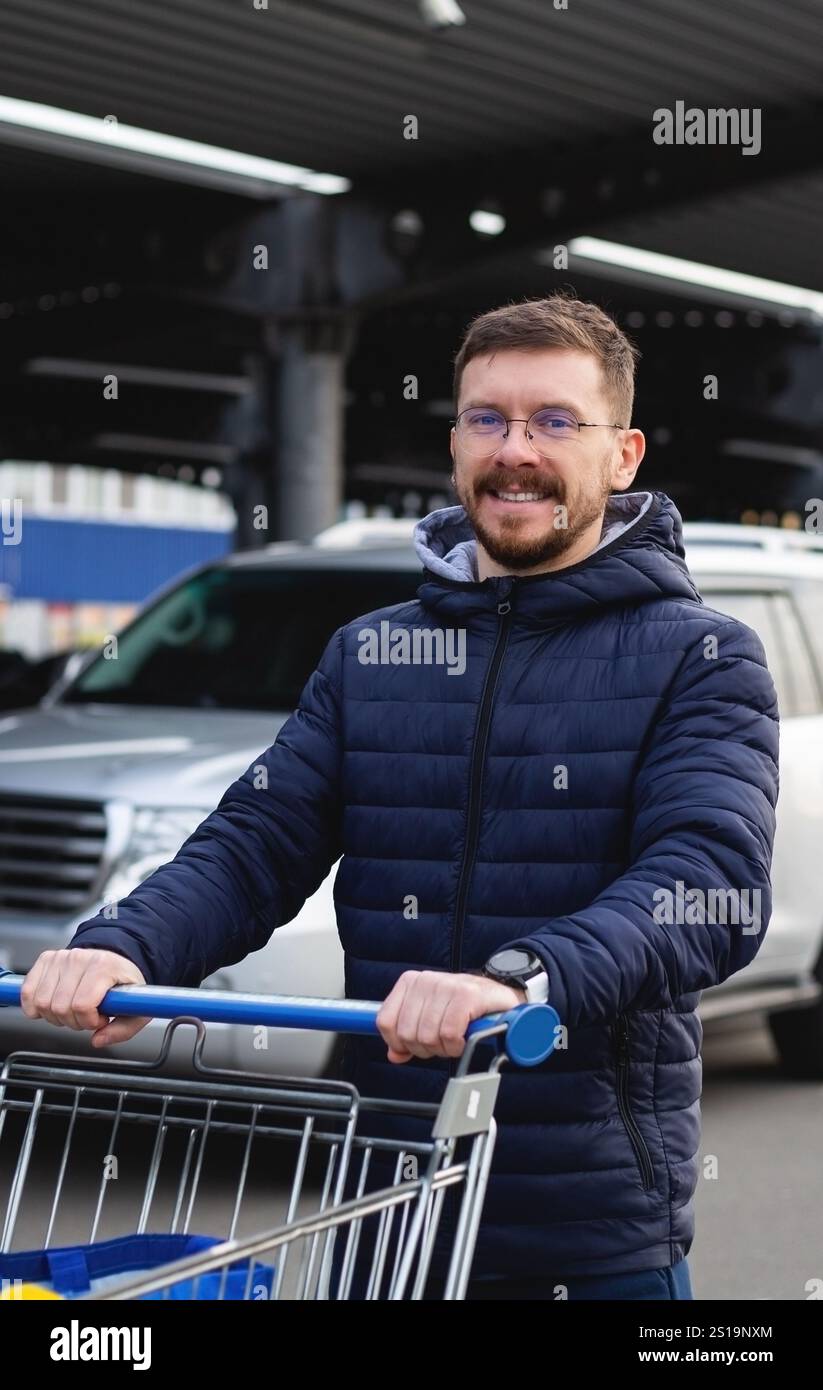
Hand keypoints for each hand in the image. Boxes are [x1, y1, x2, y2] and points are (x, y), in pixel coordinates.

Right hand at [20, 948, 149, 1046]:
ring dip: (55, 1016)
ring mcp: (61, 957)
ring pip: (42, 1002)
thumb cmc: (123, 982)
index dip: (89, 1021)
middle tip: (87, 1016)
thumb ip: (122, 1030)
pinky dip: (34, 1006)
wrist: (115, 958)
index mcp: (104, 966)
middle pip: (60, 1007)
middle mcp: (80, 958)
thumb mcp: (136, 1008)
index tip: (100, 1019)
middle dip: (74, 1022)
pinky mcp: (46, 959)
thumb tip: (98, 1040)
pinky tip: (52, 1006)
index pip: (82, 1004)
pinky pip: (28, 992)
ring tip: (72, 1009)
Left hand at [376, 970, 525, 1063]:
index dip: (397, 1043)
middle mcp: (425, 980)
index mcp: (410, 982)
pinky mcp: (467, 995)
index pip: (385, 1021)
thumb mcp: (429, 1018)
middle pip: (407, 1034)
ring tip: (453, 1042)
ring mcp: (446, 985)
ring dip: (442, 1049)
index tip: (411, 1048)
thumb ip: (407, 1035)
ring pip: (427, 1036)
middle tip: (440, 1045)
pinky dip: (455, 1046)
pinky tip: (462, 1041)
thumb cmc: (462, 1008)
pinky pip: (449, 1033)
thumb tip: (394, 1055)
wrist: (497, 997)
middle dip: (424, 1049)